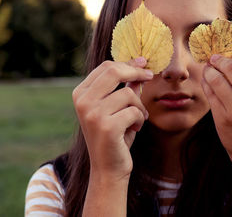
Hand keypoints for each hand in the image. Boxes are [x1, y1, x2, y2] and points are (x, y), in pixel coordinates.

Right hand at [72, 57, 152, 181]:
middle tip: (150, 76)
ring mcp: (93, 114)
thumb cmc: (114, 135)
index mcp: (81, 94)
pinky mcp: (106, 127)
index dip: (128, 63)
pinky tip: (135, 129)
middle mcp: (83, 102)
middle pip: (114, 71)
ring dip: (139, 106)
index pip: (106, 67)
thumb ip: (125, 87)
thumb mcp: (117, 108)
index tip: (143, 64)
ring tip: (137, 119)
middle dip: (136, 72)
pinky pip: (134, 111)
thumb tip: (140, 65)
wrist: (108, 168)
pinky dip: (140, 119)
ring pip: (128, 94)